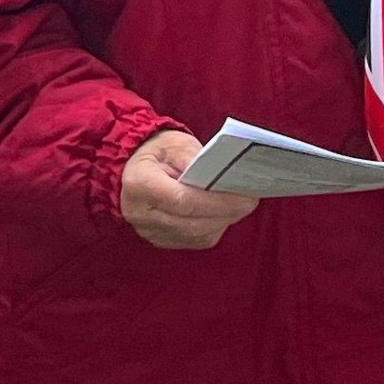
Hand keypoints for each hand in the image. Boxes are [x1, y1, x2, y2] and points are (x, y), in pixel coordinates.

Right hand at [121, 130, 260, 250]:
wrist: (132, 168)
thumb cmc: (156, 151)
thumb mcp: (175, 143)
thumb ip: (197, 159)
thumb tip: (225, 177)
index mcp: (139, 184)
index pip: (184, 201)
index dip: (218, 202)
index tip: (247, 197)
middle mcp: (140, 214)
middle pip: (192, 222)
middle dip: (227, 212)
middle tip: (251, 201)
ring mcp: (149, 231)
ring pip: (196, 235)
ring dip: (223, 221)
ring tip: (242, 206)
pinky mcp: (160, 240)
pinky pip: (194, 241)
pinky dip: (214, 228)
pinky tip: (225, 214)